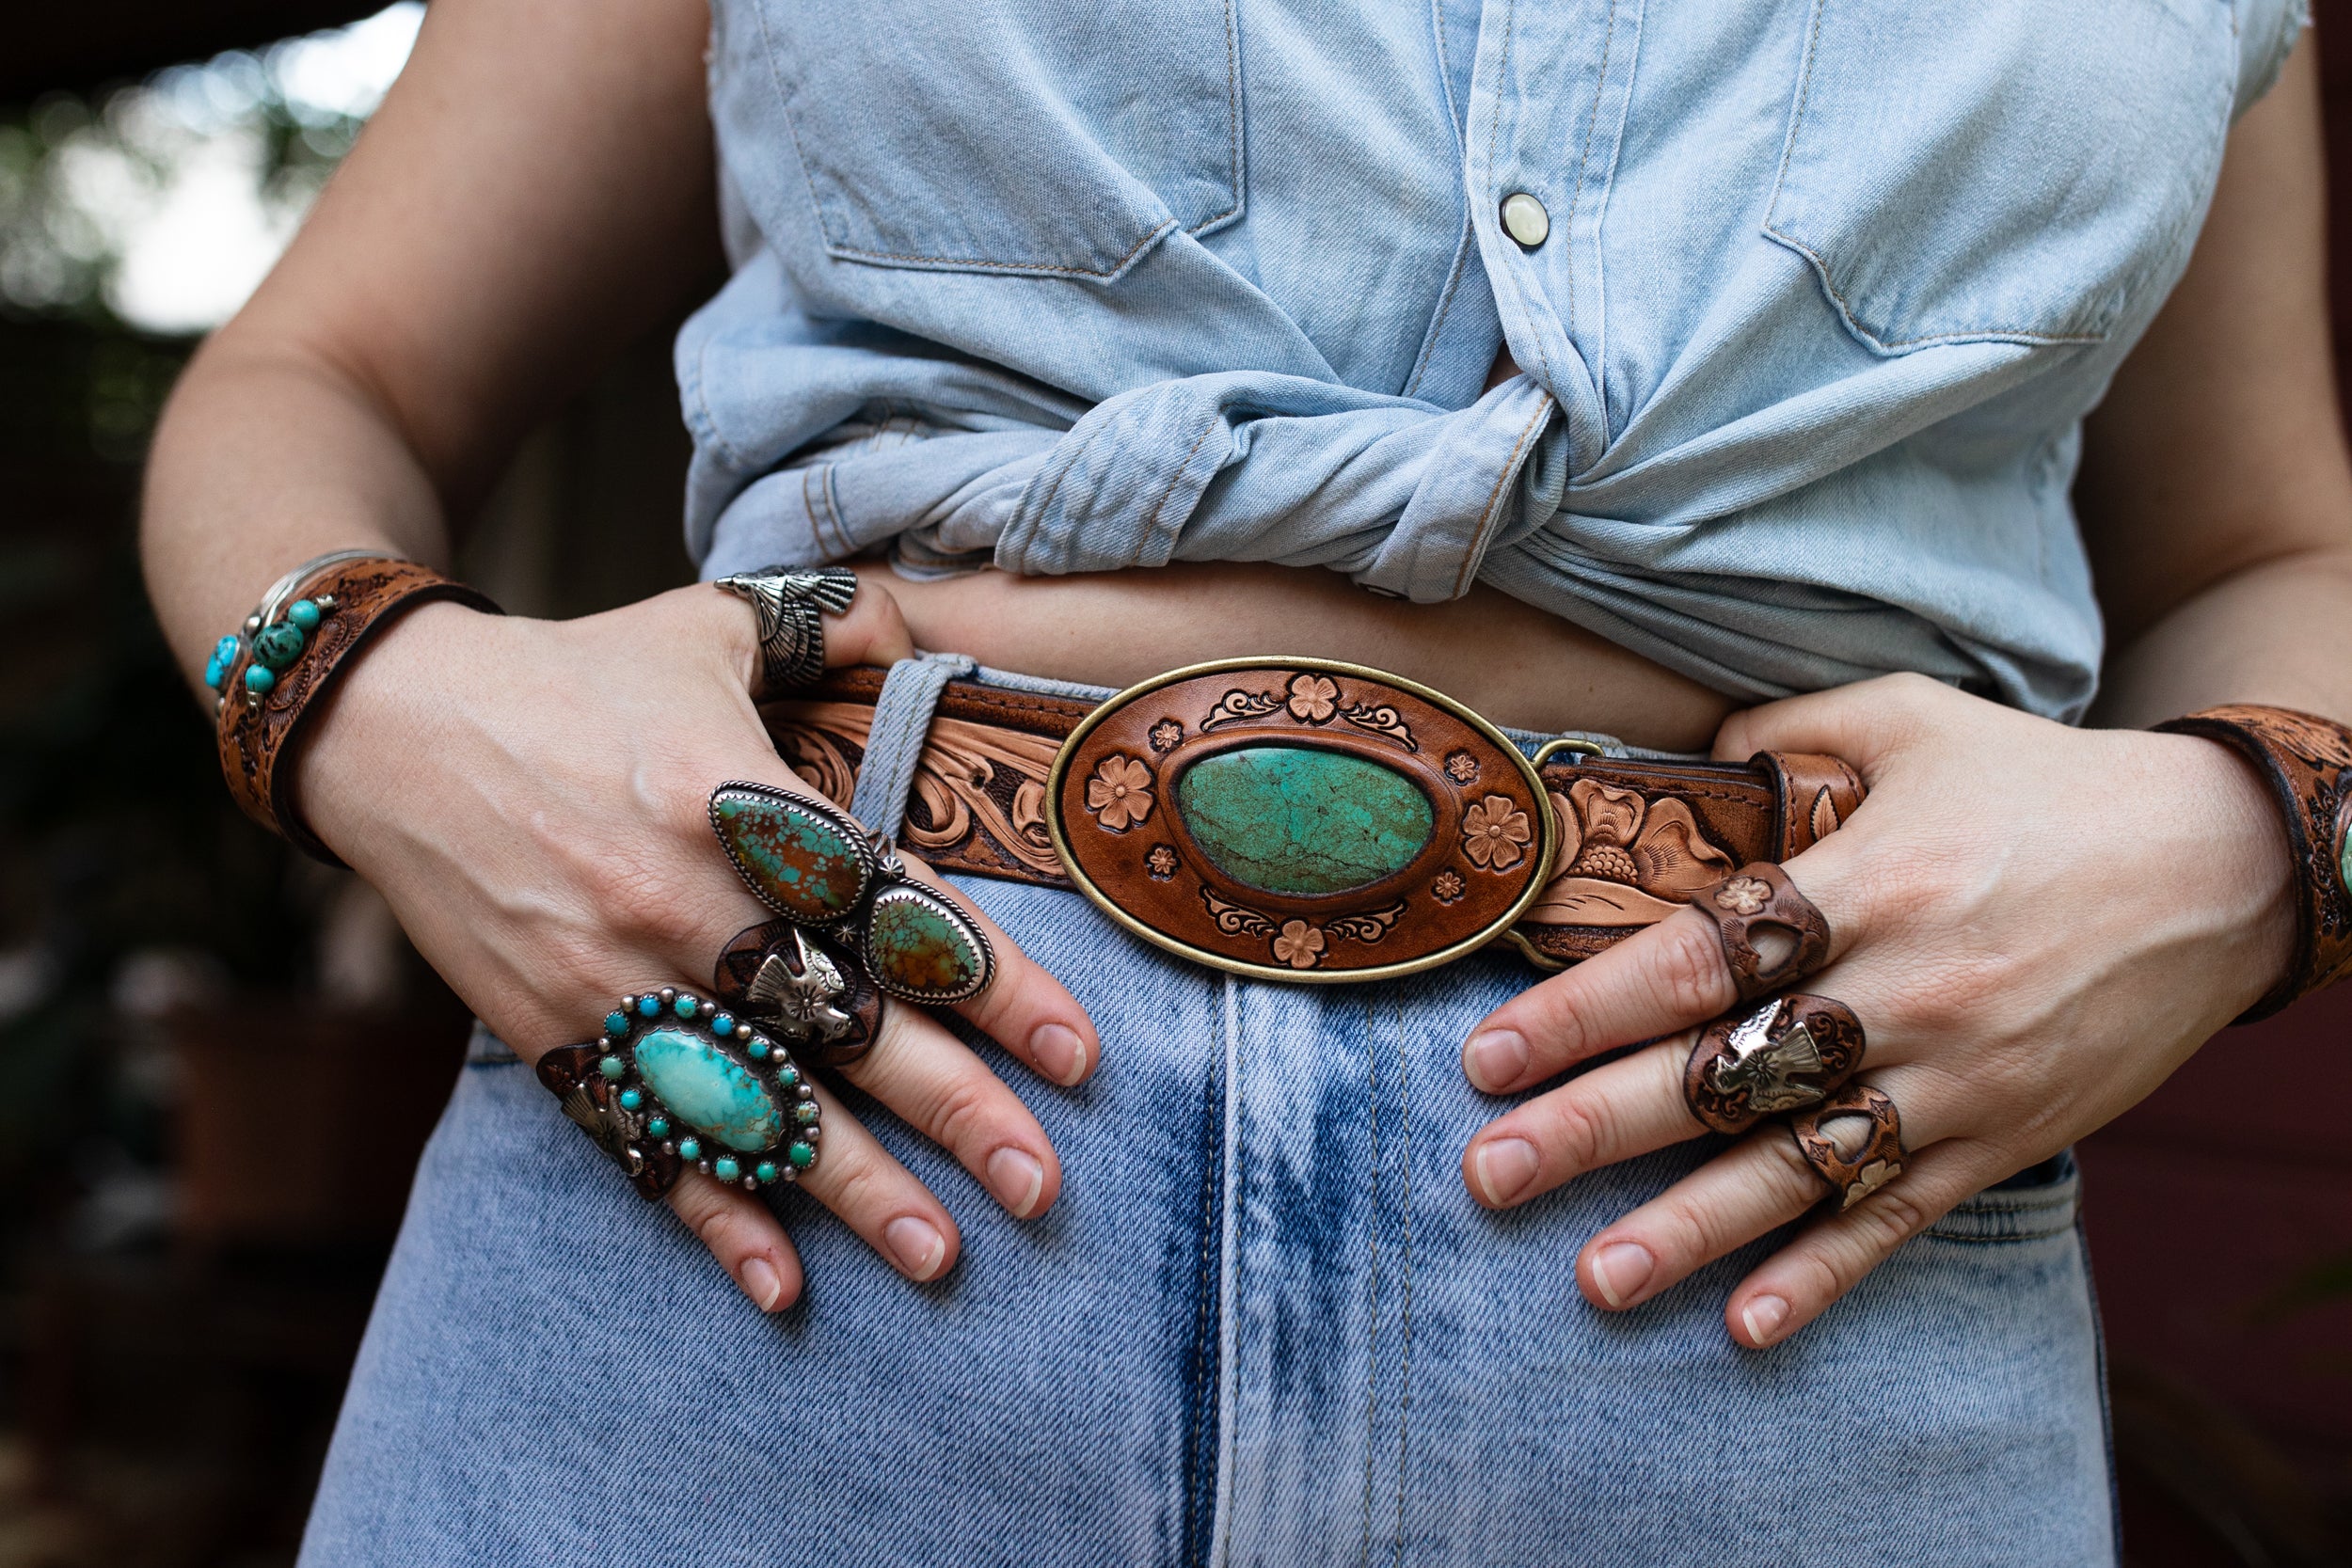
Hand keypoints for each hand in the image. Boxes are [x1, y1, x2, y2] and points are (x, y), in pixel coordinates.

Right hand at [294, 581, 1100, 1311]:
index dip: (994, 986)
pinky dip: (708, 1215)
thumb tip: (929, 626)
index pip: (893, 910)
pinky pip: (640, 1142)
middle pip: (842, 1027)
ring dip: (851, 1189)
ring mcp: (613, 982)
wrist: (385, 727)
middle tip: (1042, 1185)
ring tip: (940, 1254)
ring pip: (754, 1103)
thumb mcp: (707, 623)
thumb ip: (831, 630)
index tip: (1079, 1055)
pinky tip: (779, 1284)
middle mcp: (684, 905)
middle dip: (952, 1113)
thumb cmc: (572, 675)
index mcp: (738, 804)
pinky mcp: (553, 1035)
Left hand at [1455, 673, 2296, 1346]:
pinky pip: (1900, 1217)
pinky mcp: (2005, 1135)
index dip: (1583, 1010)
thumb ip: (1790, 731)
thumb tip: (1688, 757)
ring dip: (1688, 1229)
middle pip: (1724, 1073)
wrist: (2228, 867)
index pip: (1697, 958)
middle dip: (1595, 1128)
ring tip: (1590, 1278)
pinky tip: (1748, 1327)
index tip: (1484, 1056)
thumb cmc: (2045, 786)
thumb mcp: (1914, 717)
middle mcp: (1902, 991)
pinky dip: (1825, 1276)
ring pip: (1799, 1166)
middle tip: (1488, 1176)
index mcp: (1867, 882)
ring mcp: (1956, 1076)